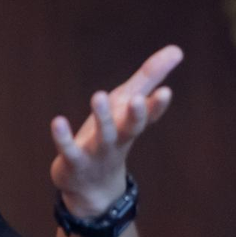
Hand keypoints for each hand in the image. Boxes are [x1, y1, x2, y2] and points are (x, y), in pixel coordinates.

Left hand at [50, 45, 181, 215]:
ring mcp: (97, 153)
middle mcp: (118, 139)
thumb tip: (177, 49)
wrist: (92, 187)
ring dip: (102, 119)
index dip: (156, 106)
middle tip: (136, 100)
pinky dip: (63, 138)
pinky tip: (57, 121)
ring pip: (102, 137)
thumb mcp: (129, 104)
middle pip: (130, 128)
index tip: (166, 91)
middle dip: (135, 115)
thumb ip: (150, 77)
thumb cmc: (113, 135)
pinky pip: (68, 150)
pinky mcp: (73, 162)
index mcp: (131, 124)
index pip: (149, 115)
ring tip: (98, 95)